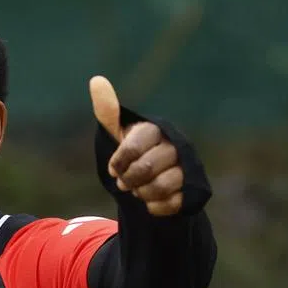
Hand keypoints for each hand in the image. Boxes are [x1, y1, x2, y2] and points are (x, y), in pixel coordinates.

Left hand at [89, 75, 183, 216]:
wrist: (154, 180)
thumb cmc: (133, 152)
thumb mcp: (118, 133)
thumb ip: (108, 112)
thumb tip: (96, 80)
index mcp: (155, 129)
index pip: (134, 146)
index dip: (120, 162)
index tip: (114, 169)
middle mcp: (175, 145)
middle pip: (146, 168)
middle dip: (130, 179)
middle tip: (125, 182)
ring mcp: (186, 167)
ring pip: (160, 186)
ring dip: (142, 193)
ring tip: (138, 191)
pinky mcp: (191, 189)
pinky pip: (171, 203)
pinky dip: (155, 207)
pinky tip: (150, 202)